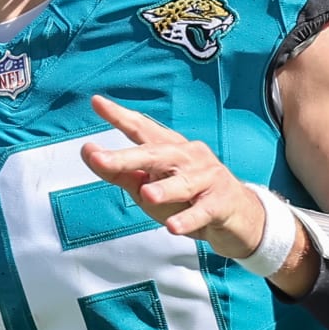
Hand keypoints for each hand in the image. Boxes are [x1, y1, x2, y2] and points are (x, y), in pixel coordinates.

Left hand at [79, 95, 269, 259]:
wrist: (239, 219)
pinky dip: (188, 219)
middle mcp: (189, 157)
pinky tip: (174, 227)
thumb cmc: (188, 199)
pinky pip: (202, 211)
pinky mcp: (221, 203)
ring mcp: (208, 178)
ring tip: (147, 194)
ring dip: (165, 189)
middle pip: (156, 154)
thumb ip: (121, 172)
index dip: (119, 116)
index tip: (97, 102)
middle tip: (99, 158)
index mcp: (170, 149)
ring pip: (183, 182)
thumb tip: (89, 153)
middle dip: (127, 157)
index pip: (142, 129)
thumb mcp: (150, 186)